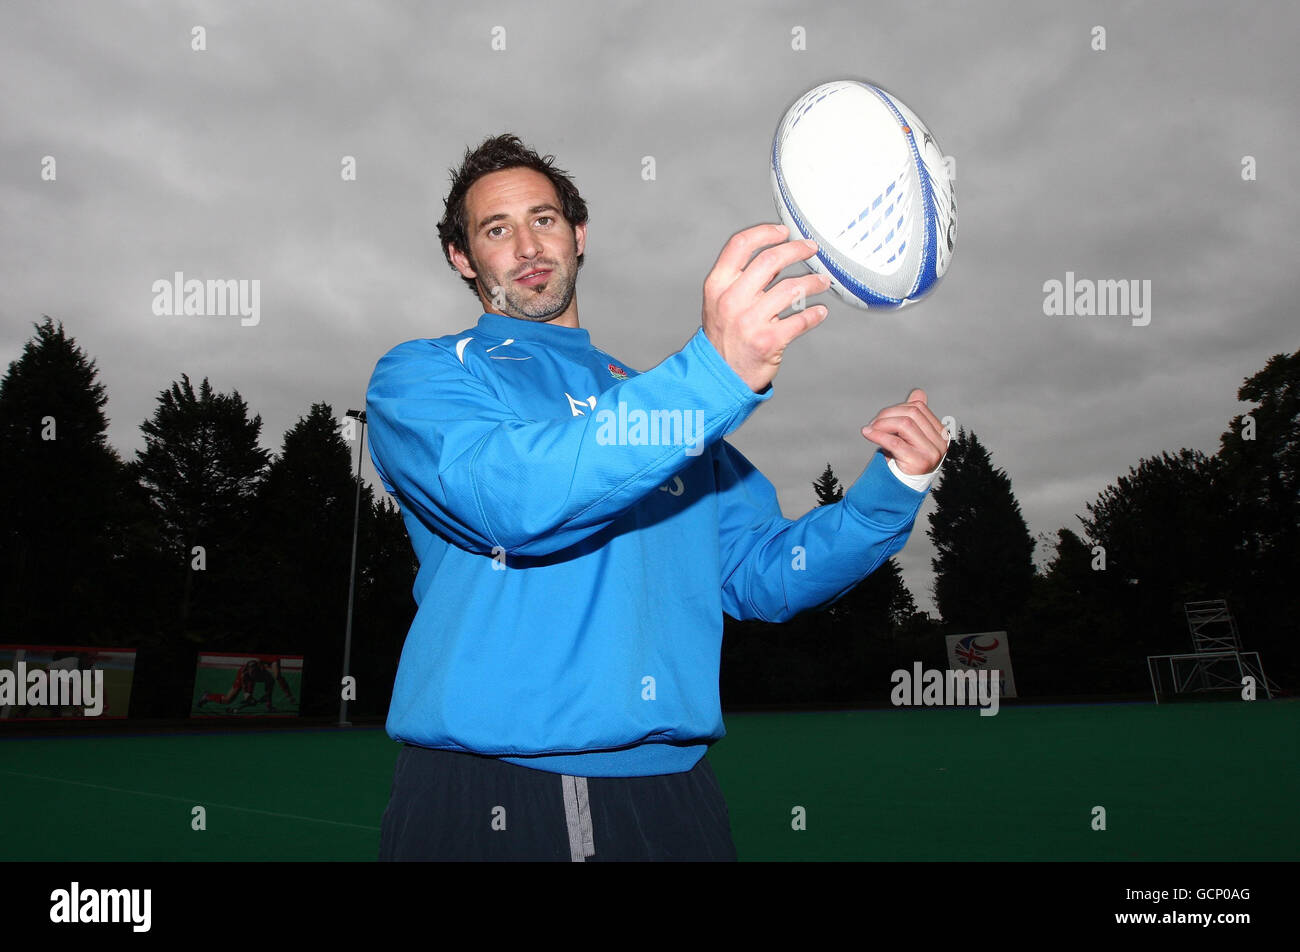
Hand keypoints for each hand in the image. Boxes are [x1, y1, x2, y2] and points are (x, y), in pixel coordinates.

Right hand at [702, 223, 830, 392]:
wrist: (718, 375)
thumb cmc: (723, 335)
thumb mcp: (720, 302)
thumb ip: (743, 278)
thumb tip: (778, 255)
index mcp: (717, 286)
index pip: (740, 245)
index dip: (765, 233)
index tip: (783, 232)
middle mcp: (732, 300)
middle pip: (770, 259)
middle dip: (797, 249)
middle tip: (811, 249)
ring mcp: (750, 321)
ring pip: (792, 288)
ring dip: (813, 282)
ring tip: (822, 282)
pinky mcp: (768, 341)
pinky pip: (800, 320)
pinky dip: (815, 314)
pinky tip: (819, 312)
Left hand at [862, 389, 948, 475]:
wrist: (903, 485)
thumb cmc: (906, 458)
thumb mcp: (910, 434)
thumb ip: (914, 415)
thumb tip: (918, 393)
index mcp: (941, 432)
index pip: (918, 407)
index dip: (896, 408)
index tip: (881, 417)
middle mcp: (941, 442)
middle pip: (911, 413)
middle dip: (888, 414)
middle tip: (873, 423)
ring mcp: (932, 452)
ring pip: (904, 424)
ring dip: (882, 424)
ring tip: (871, 429)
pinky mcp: (919, 462)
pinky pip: (895, 442)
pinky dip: (878, 435)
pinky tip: (868, 434)